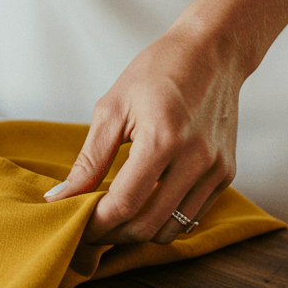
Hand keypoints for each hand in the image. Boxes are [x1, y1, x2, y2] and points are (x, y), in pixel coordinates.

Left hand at [44, 26, 243, 243]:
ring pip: (172, 228)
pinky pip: (192, 215)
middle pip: (148, 225)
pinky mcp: (226, 173)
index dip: (97, 224)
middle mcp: (195, 159)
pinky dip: (165, 219)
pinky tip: (145, 205)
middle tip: (92, 229)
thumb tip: (61, 197)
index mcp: (162, 139)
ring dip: (140, 232)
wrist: (213, 53)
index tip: (78, 228)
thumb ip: (88, 160)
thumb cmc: (158, 72)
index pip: (124, 203)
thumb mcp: (112, 108)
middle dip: (114, 235)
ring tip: (116, 219)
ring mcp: (215, 169)